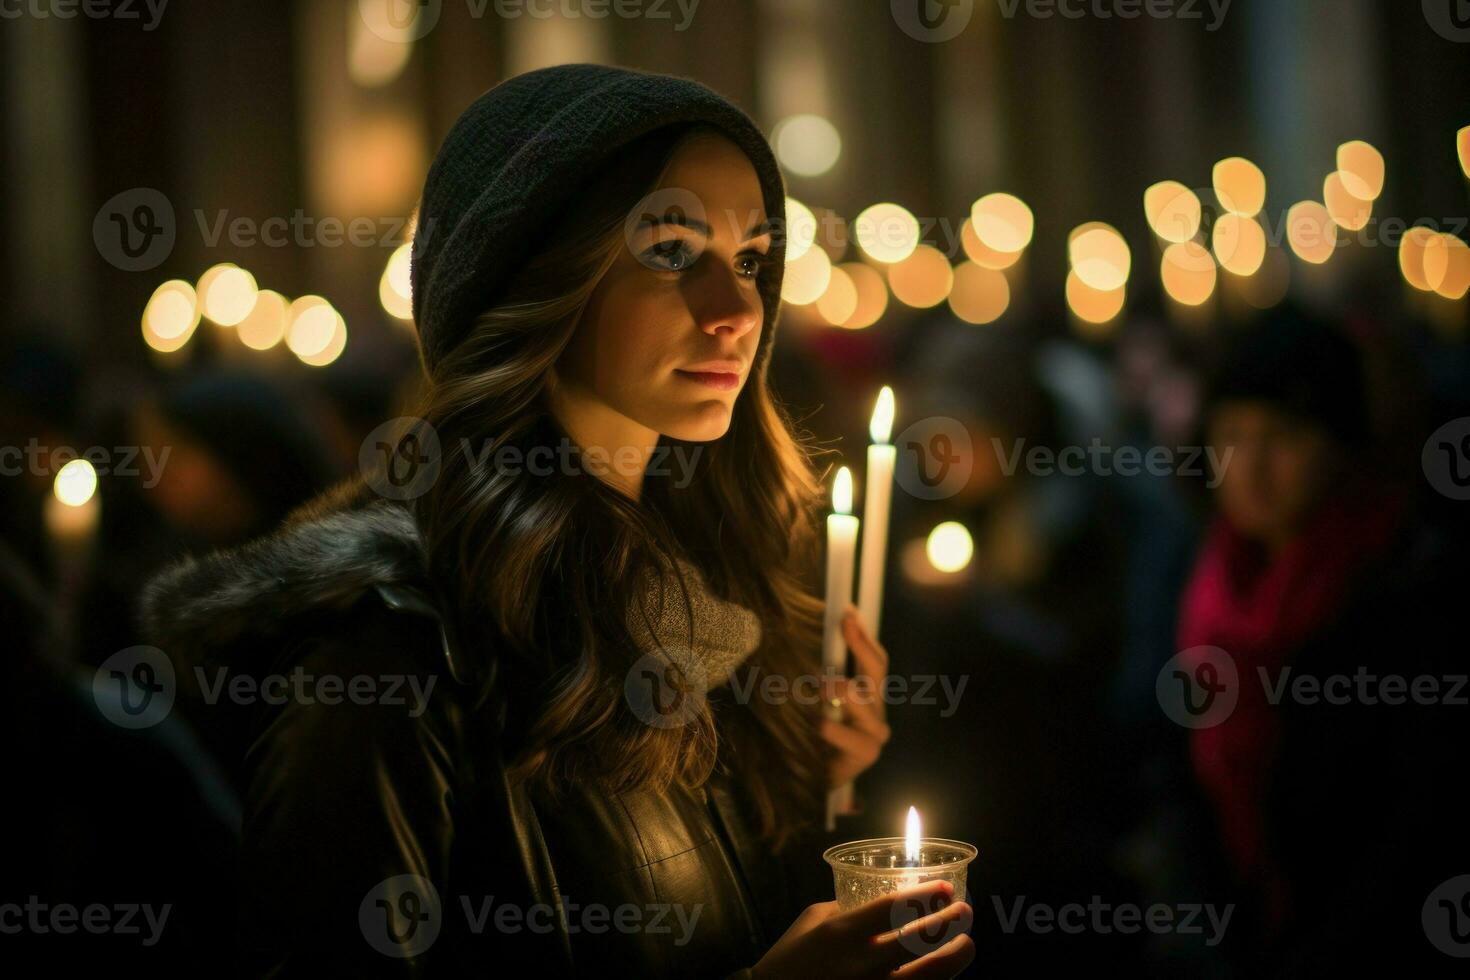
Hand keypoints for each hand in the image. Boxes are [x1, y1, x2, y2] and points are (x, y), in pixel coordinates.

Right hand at [750, 879, 974, 979]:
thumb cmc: (791, 959)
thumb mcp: (812, 922)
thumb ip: (846, 909)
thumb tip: (881, 901)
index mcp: (842, 934)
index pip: (895, 907)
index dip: (926, 895)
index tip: (945, 888)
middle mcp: (862, 965)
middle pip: (922, 942)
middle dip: (950, 923)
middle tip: (965, 911)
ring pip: (930, 977)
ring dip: (955, 958)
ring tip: (966, 945)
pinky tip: (942, 973)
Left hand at [822, 603, 891, 789]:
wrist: (812, 781)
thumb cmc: (814, 738)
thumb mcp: (818, 701)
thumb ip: (821, 674)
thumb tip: (812, 636)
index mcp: (869, 697)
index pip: (876, 660)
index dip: (864, 635)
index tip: (848, 611)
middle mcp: (877, 712)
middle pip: (877, 671)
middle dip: (860, 645)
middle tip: (842, 627)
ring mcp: (875, 733)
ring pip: (858, 696)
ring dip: (832, 686)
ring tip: (813, 683)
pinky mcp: (865, 753)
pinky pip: (839, 729)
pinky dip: (820, 722)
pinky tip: (808, 722)